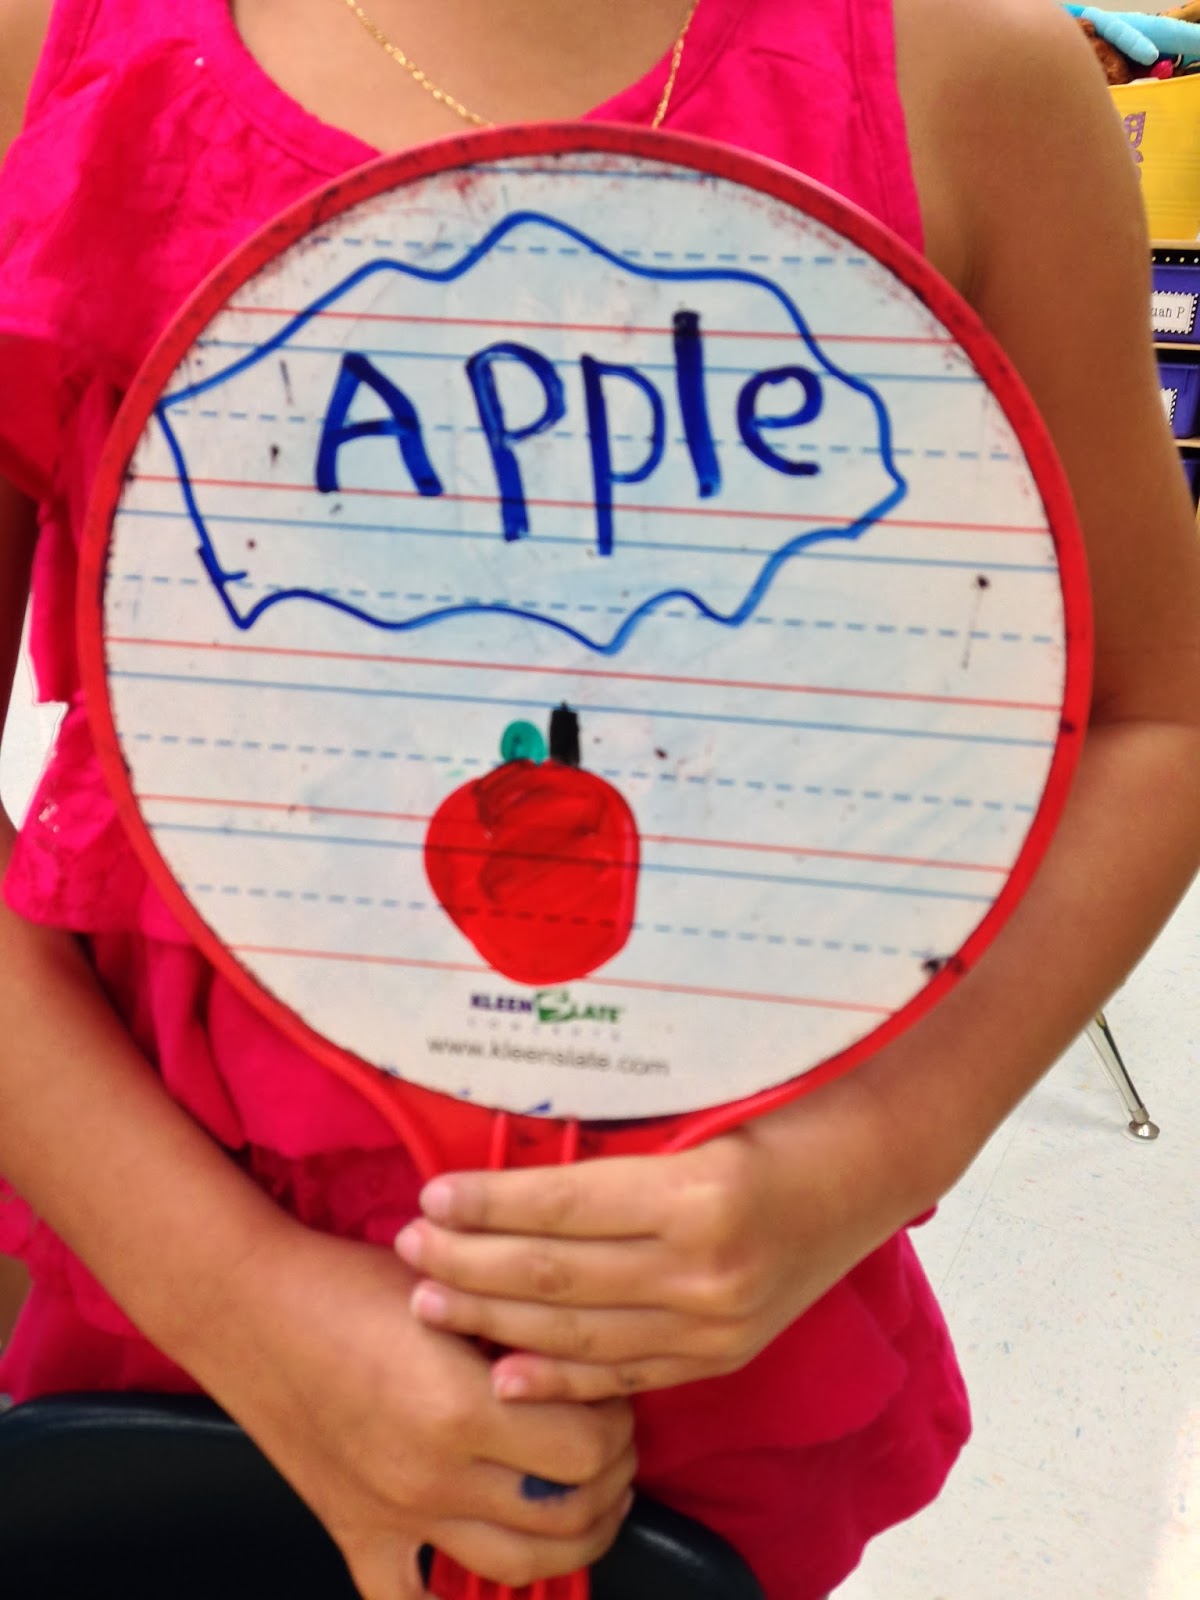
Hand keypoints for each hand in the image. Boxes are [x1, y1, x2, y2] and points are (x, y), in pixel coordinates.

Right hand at [186, 1225, 636, 1599]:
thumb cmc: (350, 1281)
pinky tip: (484, 1572)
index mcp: (461, 1409)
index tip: (612, 1395)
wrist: (250, 1305)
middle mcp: (433, 1477)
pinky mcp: (356, 1532)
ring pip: (517, 1567)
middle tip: (610, 1443)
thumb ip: (518, 1330)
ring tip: (583, 1500)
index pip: (586, 1447)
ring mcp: (394, 1515)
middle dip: (609, 1477)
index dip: (616, 1420)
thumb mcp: (452, 1287)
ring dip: (571, 1540)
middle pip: (567, 1512)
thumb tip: (589, 1357)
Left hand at [396, 1077, 915, 1402]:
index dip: (488, 1206)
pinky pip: (626, 1373)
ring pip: (578, 1333)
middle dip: (469, 1266)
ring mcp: (717, 1322)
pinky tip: (505, 1373)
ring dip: (494, 1320)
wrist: (874, 1163)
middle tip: (407, 1249)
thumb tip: (515, 1153)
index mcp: (698, 1192)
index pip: (562, 1208)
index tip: (430, 1197)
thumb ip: (618, 1143)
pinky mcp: (724, 1352)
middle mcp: (706, 1268)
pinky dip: (560, 1378)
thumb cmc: (787, 1111)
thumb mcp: (702, 1109)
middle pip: (556, 1276)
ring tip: (431, 1300)